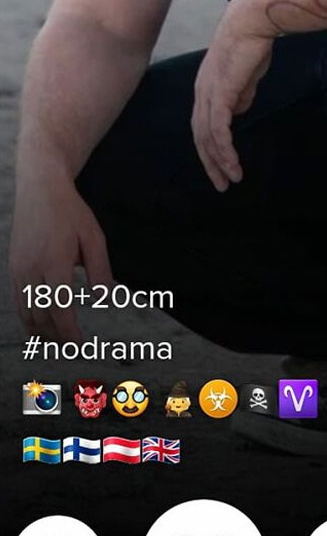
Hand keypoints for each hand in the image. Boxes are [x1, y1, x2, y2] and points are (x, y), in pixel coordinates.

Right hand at [10, 177, 113, 342]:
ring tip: (58, 340)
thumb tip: (103, 298)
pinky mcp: (13, 267)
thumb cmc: (70, 212)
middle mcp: (32, 269)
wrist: (39, 189)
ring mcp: (18, 269)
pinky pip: (18, 301)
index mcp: (54, 262)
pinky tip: (41, 324)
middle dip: (57, 336)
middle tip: (73, 346)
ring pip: (26, 313)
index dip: (68, 332)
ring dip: (41, 331)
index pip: (60, 308)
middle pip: (41, 317)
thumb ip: (100, 269)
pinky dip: (29, 317)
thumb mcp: (94, 236)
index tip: (80, 345)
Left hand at [192, 0, 273, 190]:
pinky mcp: (220, 95)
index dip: (210, 147)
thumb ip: (241, 93)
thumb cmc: (253, 44)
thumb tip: (239, 110)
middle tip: (221, 184)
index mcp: (205, 88)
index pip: (203, 124)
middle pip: (200, 136)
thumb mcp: (246, 75)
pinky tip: (232, 164)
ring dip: (219, 161)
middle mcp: (201, 93)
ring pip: (207, 137)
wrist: (253, 22)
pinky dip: (223, 150)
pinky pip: (218, 130)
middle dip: (210, 162)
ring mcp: (208, 94)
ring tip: (231, 179)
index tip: (221, 165)